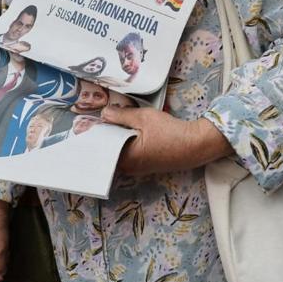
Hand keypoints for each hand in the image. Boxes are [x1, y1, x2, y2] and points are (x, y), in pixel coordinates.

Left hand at [101, 107, 231, 175]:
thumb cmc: (170, 132)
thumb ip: (122, 115)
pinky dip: (126, 142)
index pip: (102, 148)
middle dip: (105, 135)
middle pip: (110, 151)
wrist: (195, 145)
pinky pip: (129, 154)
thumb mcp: (144, 117)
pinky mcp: (146, 165)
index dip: (95, 135)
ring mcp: (138, 168)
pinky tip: (127, 130)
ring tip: (111, 122)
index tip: (87, 124)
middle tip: (99, 120)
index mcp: (126, 158)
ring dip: (116, 139)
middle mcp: (130, 168)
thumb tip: (104, 113)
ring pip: (120, 152)